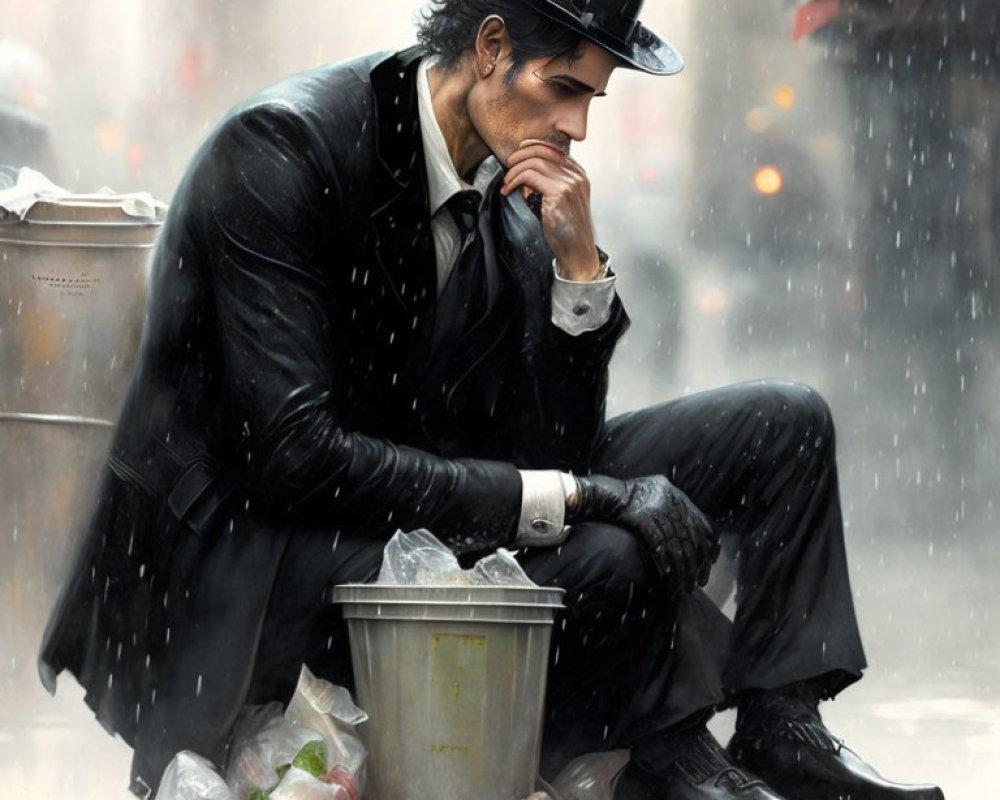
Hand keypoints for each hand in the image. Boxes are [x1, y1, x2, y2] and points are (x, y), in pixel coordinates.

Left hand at [500, 139, 601, 280]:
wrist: (577, 252)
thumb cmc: (567, 231)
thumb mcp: (562, 202)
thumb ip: (551, 184)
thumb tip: (526, 173)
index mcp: (579, 175)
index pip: (554, 149)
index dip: (533, 146)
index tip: (518, 151)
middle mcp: (576, 176)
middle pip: (543, 152)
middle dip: (520, 156)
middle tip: (507, 167)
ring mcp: (569, 183)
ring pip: (534, 162)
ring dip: (515, 171)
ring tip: (507, 182)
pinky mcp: (559, 193)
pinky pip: (529, 175)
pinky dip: (515, 180)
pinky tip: (509, 190)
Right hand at [568, 475, 719, 591]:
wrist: (602, 493)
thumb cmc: (624, 498)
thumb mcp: (652, 494)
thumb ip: (669, 507)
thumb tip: (685, 531)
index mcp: (674, 493)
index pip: (702, 523)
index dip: (709, 546)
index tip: (709, 563)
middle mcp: (669, 499)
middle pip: (691, 538)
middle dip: (696, 564)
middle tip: (697, 582)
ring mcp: (656, 507)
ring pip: (677, 545)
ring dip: (682, 569)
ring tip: (684, 586)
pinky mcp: (643, 517)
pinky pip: (659, 545)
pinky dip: (665, 562)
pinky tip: (669, 576)